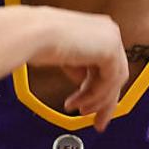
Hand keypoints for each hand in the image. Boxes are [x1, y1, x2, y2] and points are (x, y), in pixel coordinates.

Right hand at [29, 11, 127, 127]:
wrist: (33, 34)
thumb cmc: (38, 40)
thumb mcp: (66, 57)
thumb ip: (80, 67)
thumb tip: (85, 82)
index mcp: (99, 29)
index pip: (109, 64)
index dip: (101, 88)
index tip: (93, 106)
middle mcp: (108, 31)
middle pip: (115, 74)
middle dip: (104, 100)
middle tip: (96, 119)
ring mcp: (111, 39)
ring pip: (114, 81)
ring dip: (96, 100)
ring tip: (80, 110)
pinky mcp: (110, 50)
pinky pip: (109, 82)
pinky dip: (95, 96)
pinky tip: (80, 102)